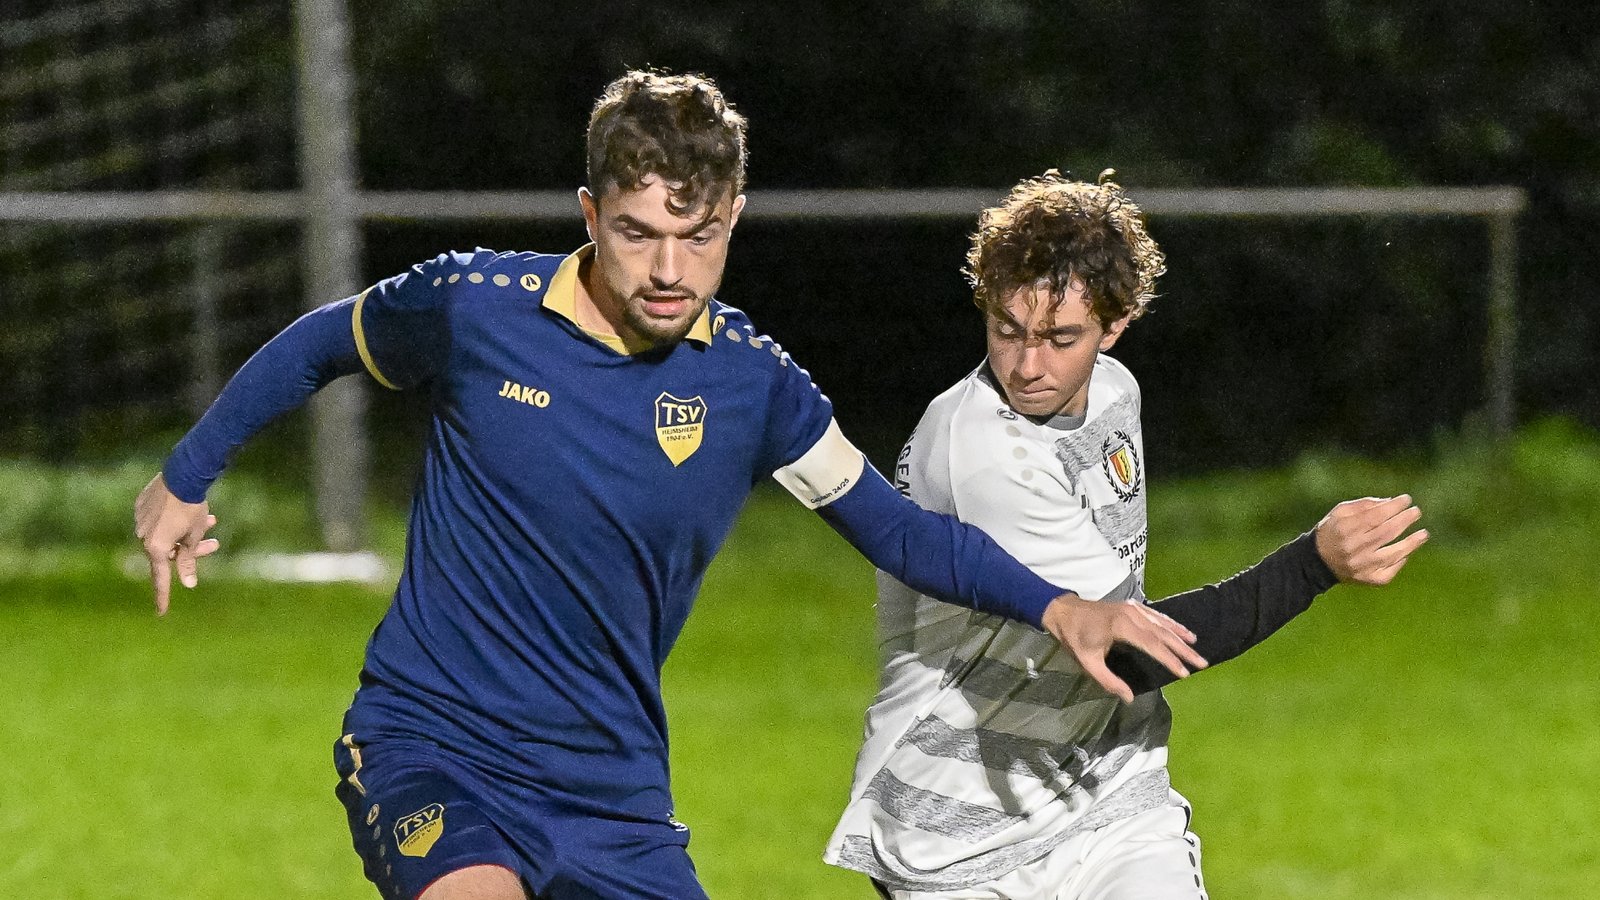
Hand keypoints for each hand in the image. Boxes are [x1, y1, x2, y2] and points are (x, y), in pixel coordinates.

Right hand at [133, 473, 219, 614]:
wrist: (182, 474)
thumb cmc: (192, 507)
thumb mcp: (195, 535)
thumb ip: (189, 560)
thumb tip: (188, 583)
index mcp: (156, 547)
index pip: (161, 578)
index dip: (163, 596)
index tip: (162, 612)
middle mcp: (143, 536)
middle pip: (171, 552)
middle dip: (194, 550)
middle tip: (215, 544)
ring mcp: (140, 521)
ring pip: (167, 535)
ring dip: (189, 533)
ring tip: (212, 521)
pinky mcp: (141, 507)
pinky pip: (160, 521)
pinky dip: (175, 521)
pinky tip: (190, 510)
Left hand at [1040, 593, 1208, 702]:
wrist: (1063, 611)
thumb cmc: (1074, 637)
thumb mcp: (1087, 662)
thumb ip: (1108, 681)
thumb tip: (1129, 699)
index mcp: (1121, 626)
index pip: (1152, 645)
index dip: (1169, 659)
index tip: (1184, 673)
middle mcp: (1131, 614)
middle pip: (1162, 633)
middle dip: (1183, 649)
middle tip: (1201, 663)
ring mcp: (1133, 608)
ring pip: (1162, 623)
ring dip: (1180, 635)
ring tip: (1196, 647)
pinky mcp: (1132, 606)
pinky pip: (1156, 615)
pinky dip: (1170, 623)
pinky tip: (1182, 631)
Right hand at [1314, 494, 1428, 584]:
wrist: (1317, 561)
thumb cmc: (1333, 531)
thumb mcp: (1340, 513)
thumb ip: (1364, 505)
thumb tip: (1390, 502)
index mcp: (1345, 529)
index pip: (1375, 516)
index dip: (1393, 507)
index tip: (1406, 499)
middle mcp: (1353, 548)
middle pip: (1386, 533)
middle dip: (1404, 520)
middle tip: (1416, 511)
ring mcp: (1362, 566)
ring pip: (1392, 554)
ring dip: (1411, 543)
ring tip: (1424, 534)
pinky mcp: (1367, 580)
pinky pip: (1389, 571)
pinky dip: (1400, 561)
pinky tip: (1406, 552)